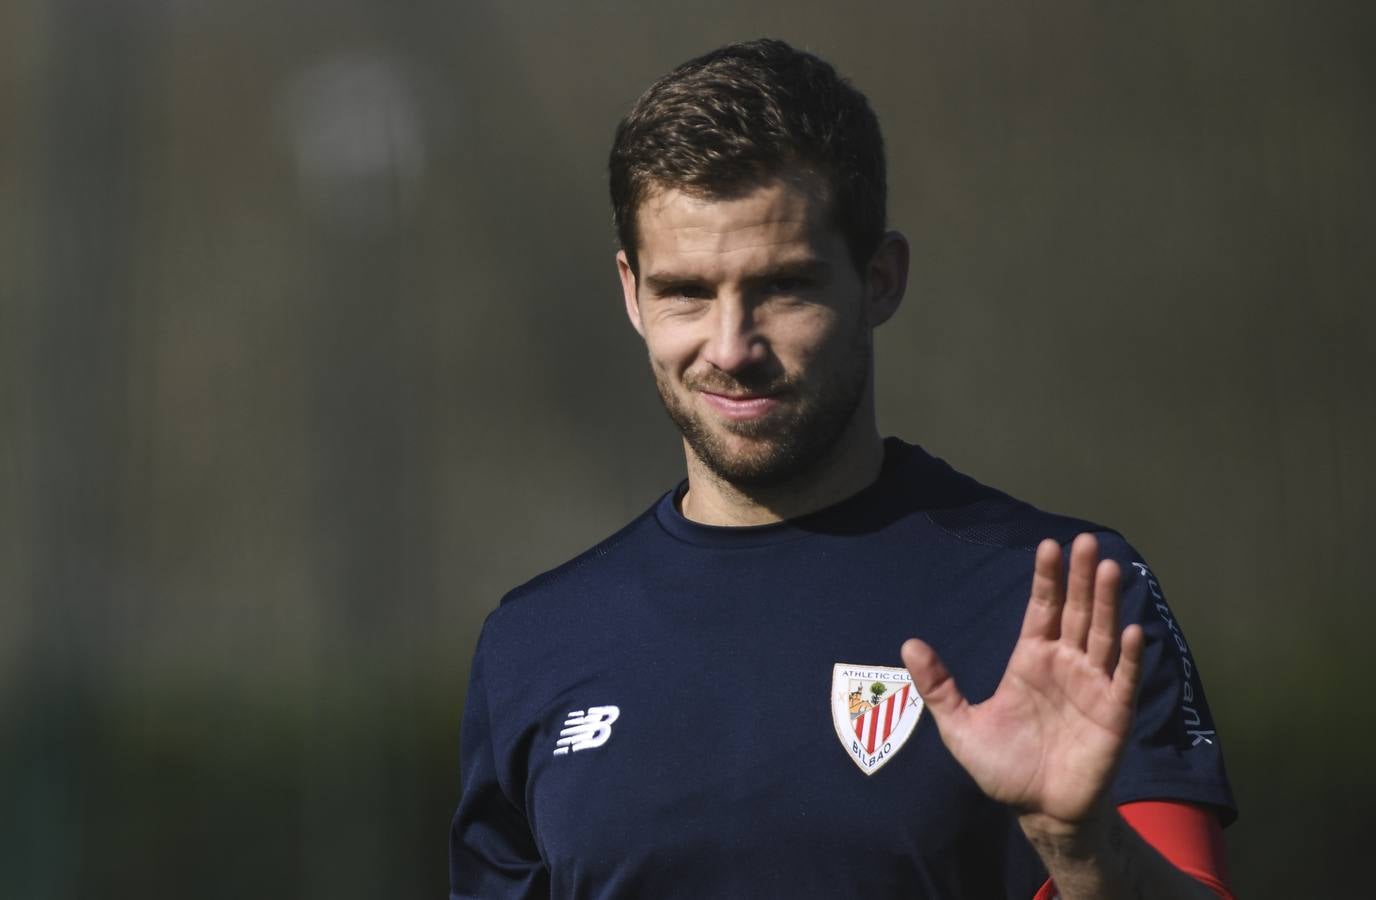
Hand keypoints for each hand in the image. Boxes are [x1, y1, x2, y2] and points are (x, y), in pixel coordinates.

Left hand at [901, 533, 1143, 829]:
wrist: (1038, 811)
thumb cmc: (1003, 767)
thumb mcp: (960, 727)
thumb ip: (938, 686)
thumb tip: (908, 643)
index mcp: (1031, 660)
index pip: (1042, 609)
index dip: (1047, 579)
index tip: (1048, 546)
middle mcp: (1065, 664)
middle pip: (1076, 612)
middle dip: (1080, 577)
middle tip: (1084, 541)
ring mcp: (1093, 686)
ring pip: (1102, 635)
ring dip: (1107, 603)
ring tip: (1109, 568)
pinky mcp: (1114, 714)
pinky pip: (1124, 680)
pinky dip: (1129, 656)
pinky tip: (1131, 630)